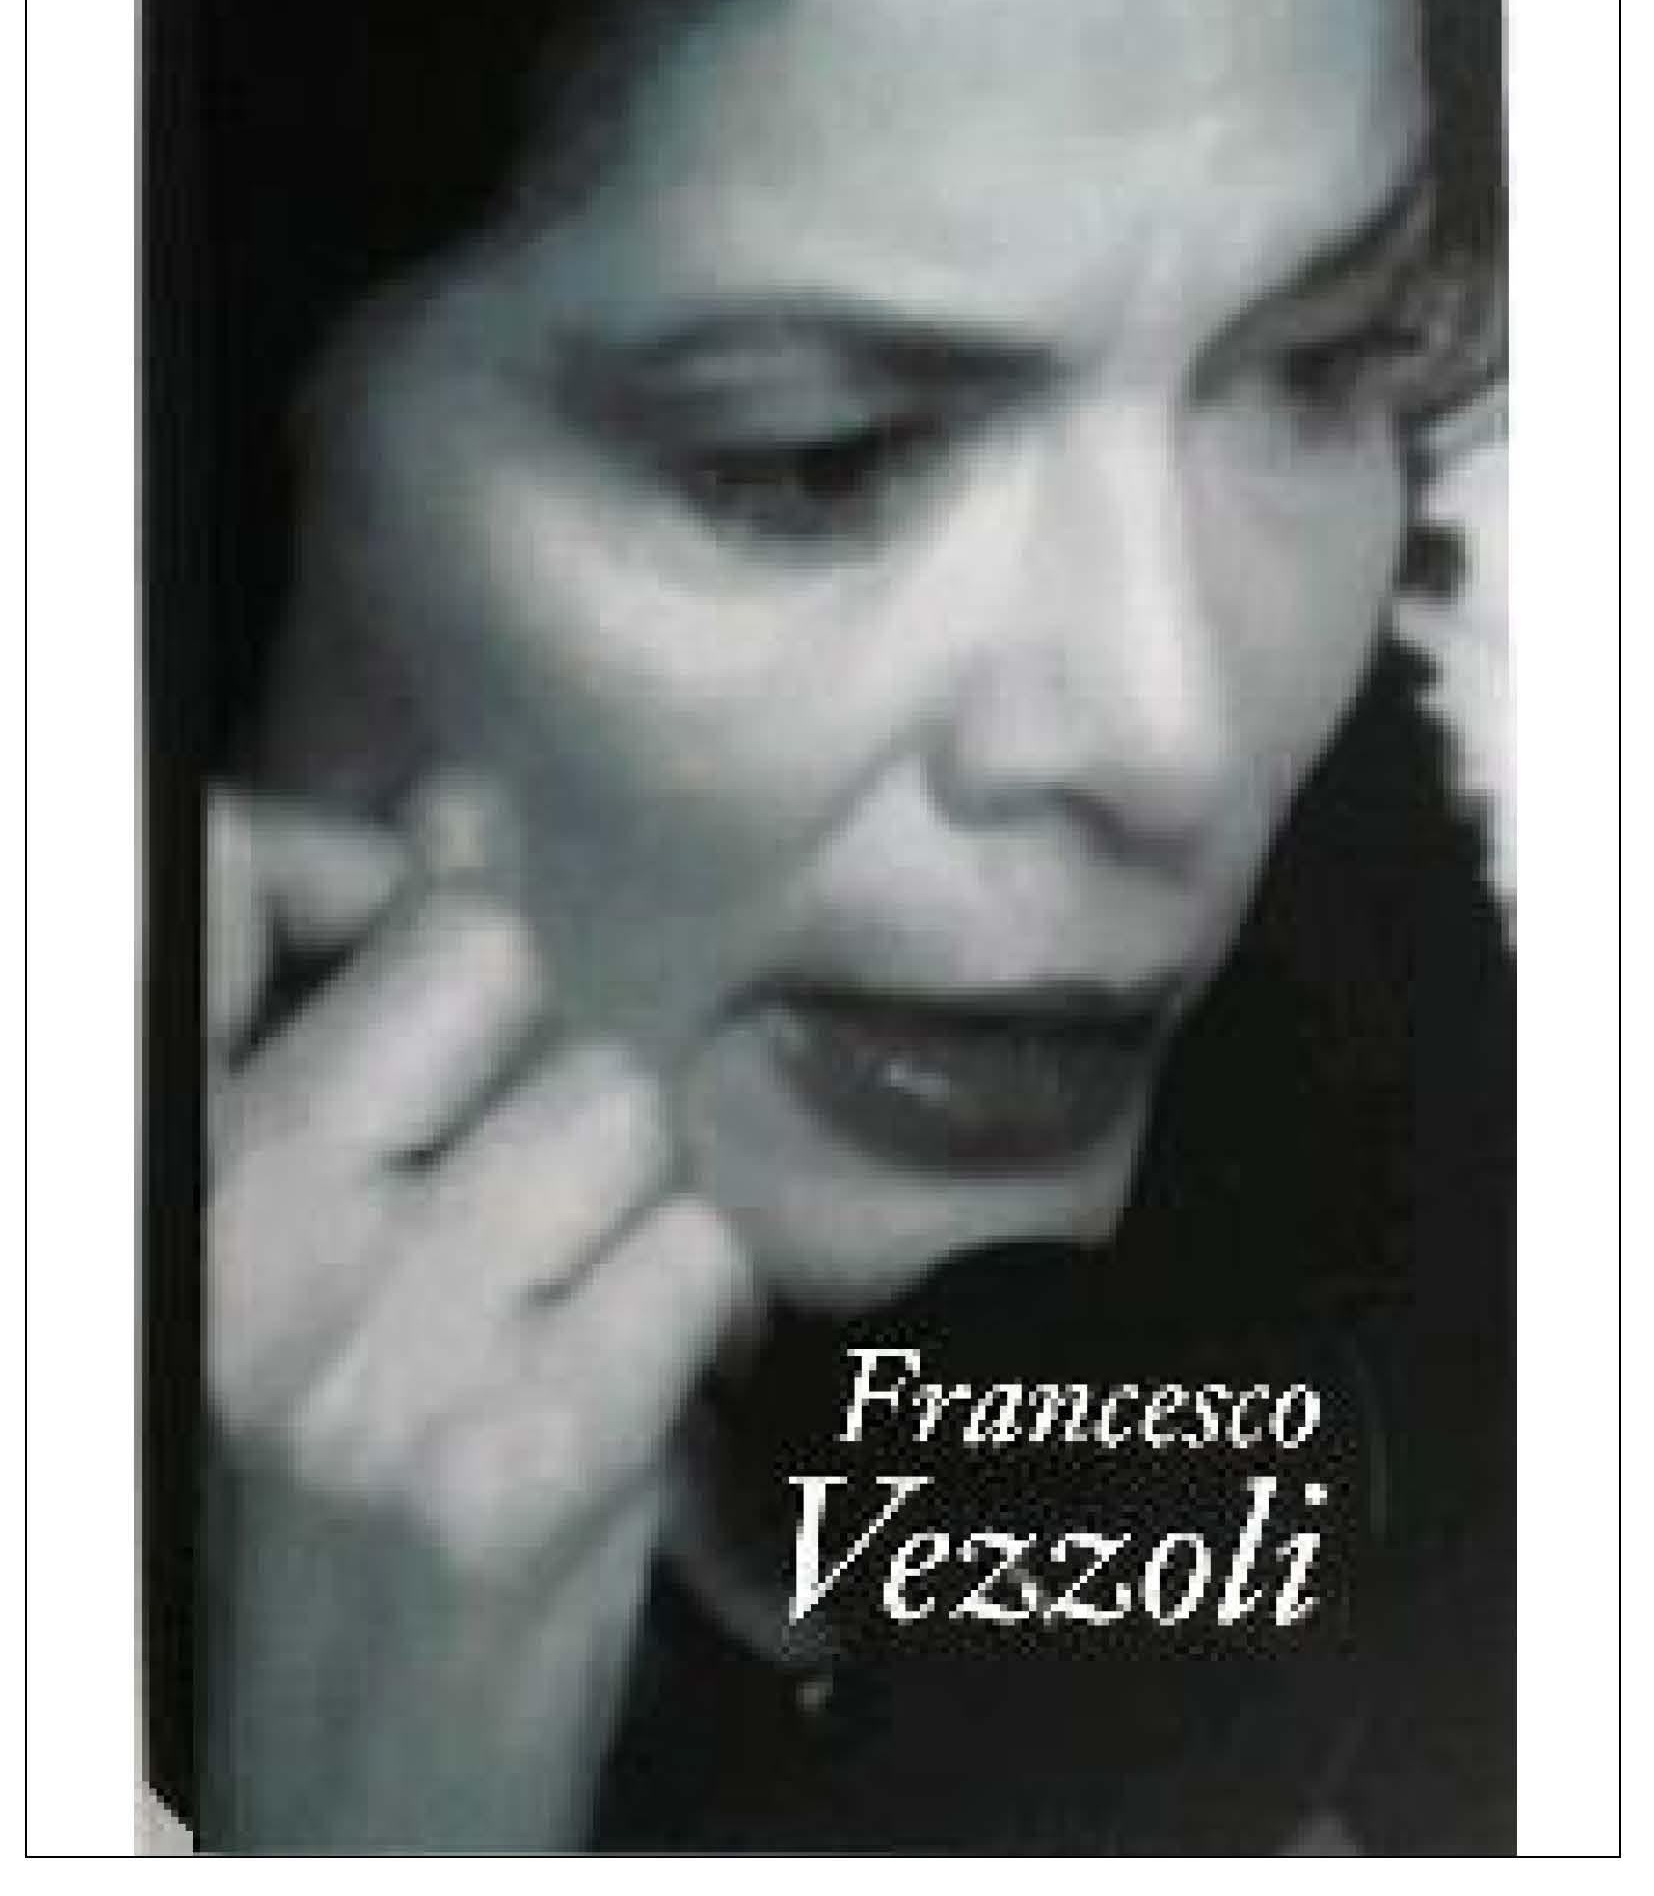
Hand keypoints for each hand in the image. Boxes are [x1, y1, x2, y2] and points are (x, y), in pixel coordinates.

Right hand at [200, 784, 755, 1852]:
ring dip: (625, 1202)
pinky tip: (622, 1395)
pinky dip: (694, 1318)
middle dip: (536, 1059)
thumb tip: (461, 818)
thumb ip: (371, 1039)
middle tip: (513, 1193)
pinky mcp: (521, 1453)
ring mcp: (377, 1347)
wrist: (332, 1805)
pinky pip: (694, 1253)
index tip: (417, 906)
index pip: (217, 883)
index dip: (353, 854)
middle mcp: (241, 1243)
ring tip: (559, 1311)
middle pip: (484, 964)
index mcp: (167, 1182)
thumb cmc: (304, 1507)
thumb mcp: (288, 1260)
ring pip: (618, 1110)